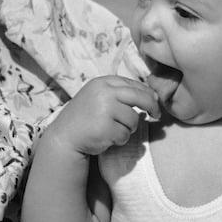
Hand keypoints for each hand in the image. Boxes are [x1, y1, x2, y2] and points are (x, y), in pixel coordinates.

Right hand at [44, 76, 158, 155]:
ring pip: (133, 119)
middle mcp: (104, 93)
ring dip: (128, 128)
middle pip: (140, 97)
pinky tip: (107, 138)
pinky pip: (125, 135)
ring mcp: (104, 110)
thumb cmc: (86, 117)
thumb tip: (154, 96)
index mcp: (103, 82)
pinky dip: (119, 139)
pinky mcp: (105, 128)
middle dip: (152, 107)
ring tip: (112, 129)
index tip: (154, 103)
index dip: (148, 94)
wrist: (65, 136)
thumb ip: (121, 94)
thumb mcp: (99, 97)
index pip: (134, 85)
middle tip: (157, 116)